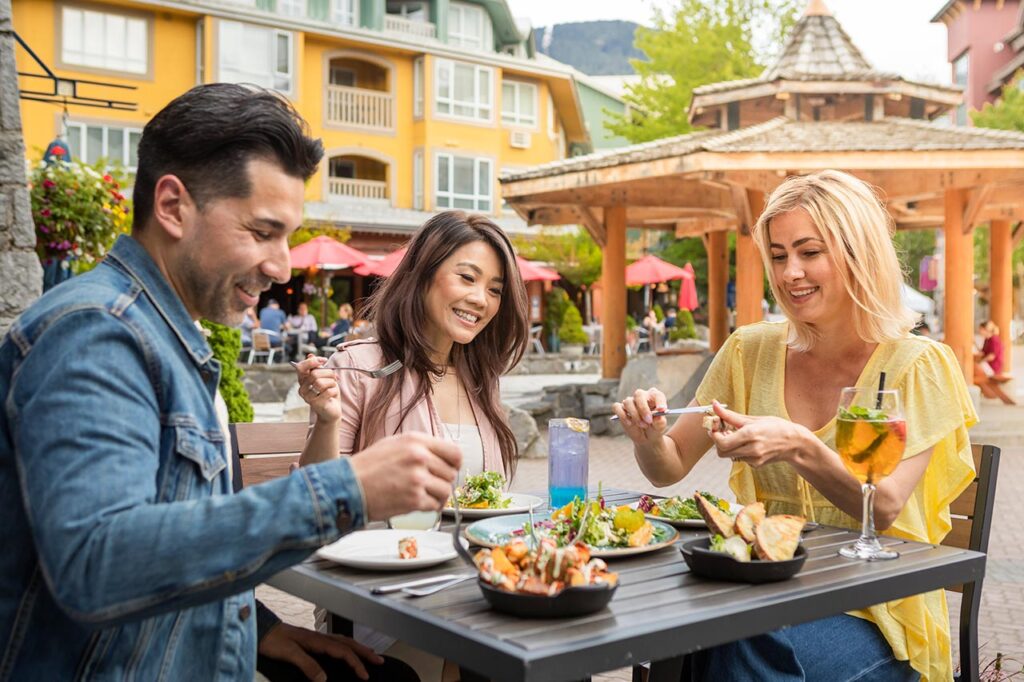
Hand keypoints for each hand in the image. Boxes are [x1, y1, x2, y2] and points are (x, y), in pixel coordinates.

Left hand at [258, 622, 383, 681]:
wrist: (260, 630)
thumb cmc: (272, 640)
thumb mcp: (289, 654)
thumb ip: (308, 665)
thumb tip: (324, 679)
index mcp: (317, 640)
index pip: (343, 652)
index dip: (356, 664)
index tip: (365, 676)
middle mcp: (320, 637)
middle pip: (348, 644)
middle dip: (365, 653)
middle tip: (380, 661)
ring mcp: (316, 637)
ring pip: (343, 642)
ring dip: (358, 648)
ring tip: (370, 654)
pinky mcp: (311, 639)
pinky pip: (335, 642)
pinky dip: (346, 646)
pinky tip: (346, 649)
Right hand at [295, 354, 340, 422]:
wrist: (331, 411)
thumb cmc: (328, 393)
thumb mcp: (325, 377)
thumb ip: (317, 367)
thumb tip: (310, 355)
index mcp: (303, 380)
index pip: (300, 367)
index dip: (312, 362)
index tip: (324, 360)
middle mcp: (302, 388)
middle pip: (314, 374)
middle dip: (329, 373)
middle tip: (335, 377)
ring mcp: (307, 397)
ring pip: (320, 383)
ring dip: (332, 383)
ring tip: (333, 387)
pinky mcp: (315, 404)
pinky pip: (328, 392)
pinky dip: (334, 391)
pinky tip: (333, 395)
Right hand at [349, 433, 461, 520]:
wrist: (348, 486)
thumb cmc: (367, 466)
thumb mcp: (394, 444)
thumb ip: (420, 447)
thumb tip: (442, 456)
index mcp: (416, 441)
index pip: (454, 452)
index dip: (454, 464)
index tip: (450, 469)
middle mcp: (419, 457)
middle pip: (451, 473)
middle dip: (442, 481)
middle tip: (429, 485)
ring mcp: (417, 479)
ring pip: (446, 490)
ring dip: (437, 496)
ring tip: (422, 495)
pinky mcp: (413, 499)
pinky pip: (435, 505)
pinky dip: (429, 507)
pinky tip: (416, 503)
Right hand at [611, 388, 669, 446]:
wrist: (646, 437)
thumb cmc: (655, 428)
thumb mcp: (660, 426)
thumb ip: (660, 421)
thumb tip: (657, 417)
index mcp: (654, 397)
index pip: (657, 395)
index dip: (659, 401)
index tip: (662, 410)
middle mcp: (642, 397)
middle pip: (639, 394)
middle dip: (643, 408)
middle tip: (648, 420)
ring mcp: (630, 402)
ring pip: (628, 402)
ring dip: (635, 415)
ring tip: (643, 425)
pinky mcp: (621, 409)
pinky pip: (616, 407)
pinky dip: (622, 415)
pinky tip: (629, 423)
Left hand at [708, 401, 808, 467]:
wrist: (795, 443)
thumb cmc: (776, 427)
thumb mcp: (754, 419)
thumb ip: (730, 415)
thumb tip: (714, 405)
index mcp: (750, 434)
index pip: (721, 442)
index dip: (714, 435)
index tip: (714, 426)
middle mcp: (752, 449)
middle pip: (722, 452)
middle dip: (718, 442)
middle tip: (722, 431)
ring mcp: (754, 459)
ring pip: (729, 456)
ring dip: (728, 446)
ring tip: (736, 435)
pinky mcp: (756, 465)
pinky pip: (739, 458)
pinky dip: (738, 450)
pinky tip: (747, 443)